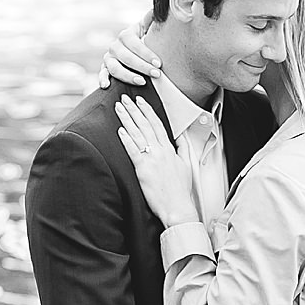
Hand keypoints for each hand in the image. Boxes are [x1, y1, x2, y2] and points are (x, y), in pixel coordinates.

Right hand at [99, 22, 160, 89]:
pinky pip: (102, 74)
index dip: (146, 54)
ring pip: (114, 68)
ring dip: (128, 76)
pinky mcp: (105, 69)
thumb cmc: (145, 38)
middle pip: (126, 57)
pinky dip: (102, 79)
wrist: (134, 48)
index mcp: (126, 35)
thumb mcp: (148, 27)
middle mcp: (115, 46)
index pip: (134, 44)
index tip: (159, 63)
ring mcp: (109, 58)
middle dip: (142, 66)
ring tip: (142, 82)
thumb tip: (159, 10)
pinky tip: (106, 85)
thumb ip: (153, 19)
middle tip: (156, 74)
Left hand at [115, 95, 198, 226]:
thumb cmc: (181, 190)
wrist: (177, 207)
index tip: (140, 100)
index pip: (157, 124)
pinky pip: (132, 150)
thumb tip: (180, 137)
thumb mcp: (186, 165)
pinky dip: (126, 139)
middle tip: (125, 97)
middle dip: (134, 109)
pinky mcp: (143, 169)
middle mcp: (160, 150)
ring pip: (137, 134)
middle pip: (145, 124)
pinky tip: (119, 130)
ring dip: (127, 119)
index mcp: (170, 148)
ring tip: (118, 107)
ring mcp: (151, 159)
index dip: (147, 110)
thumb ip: (183, 148)